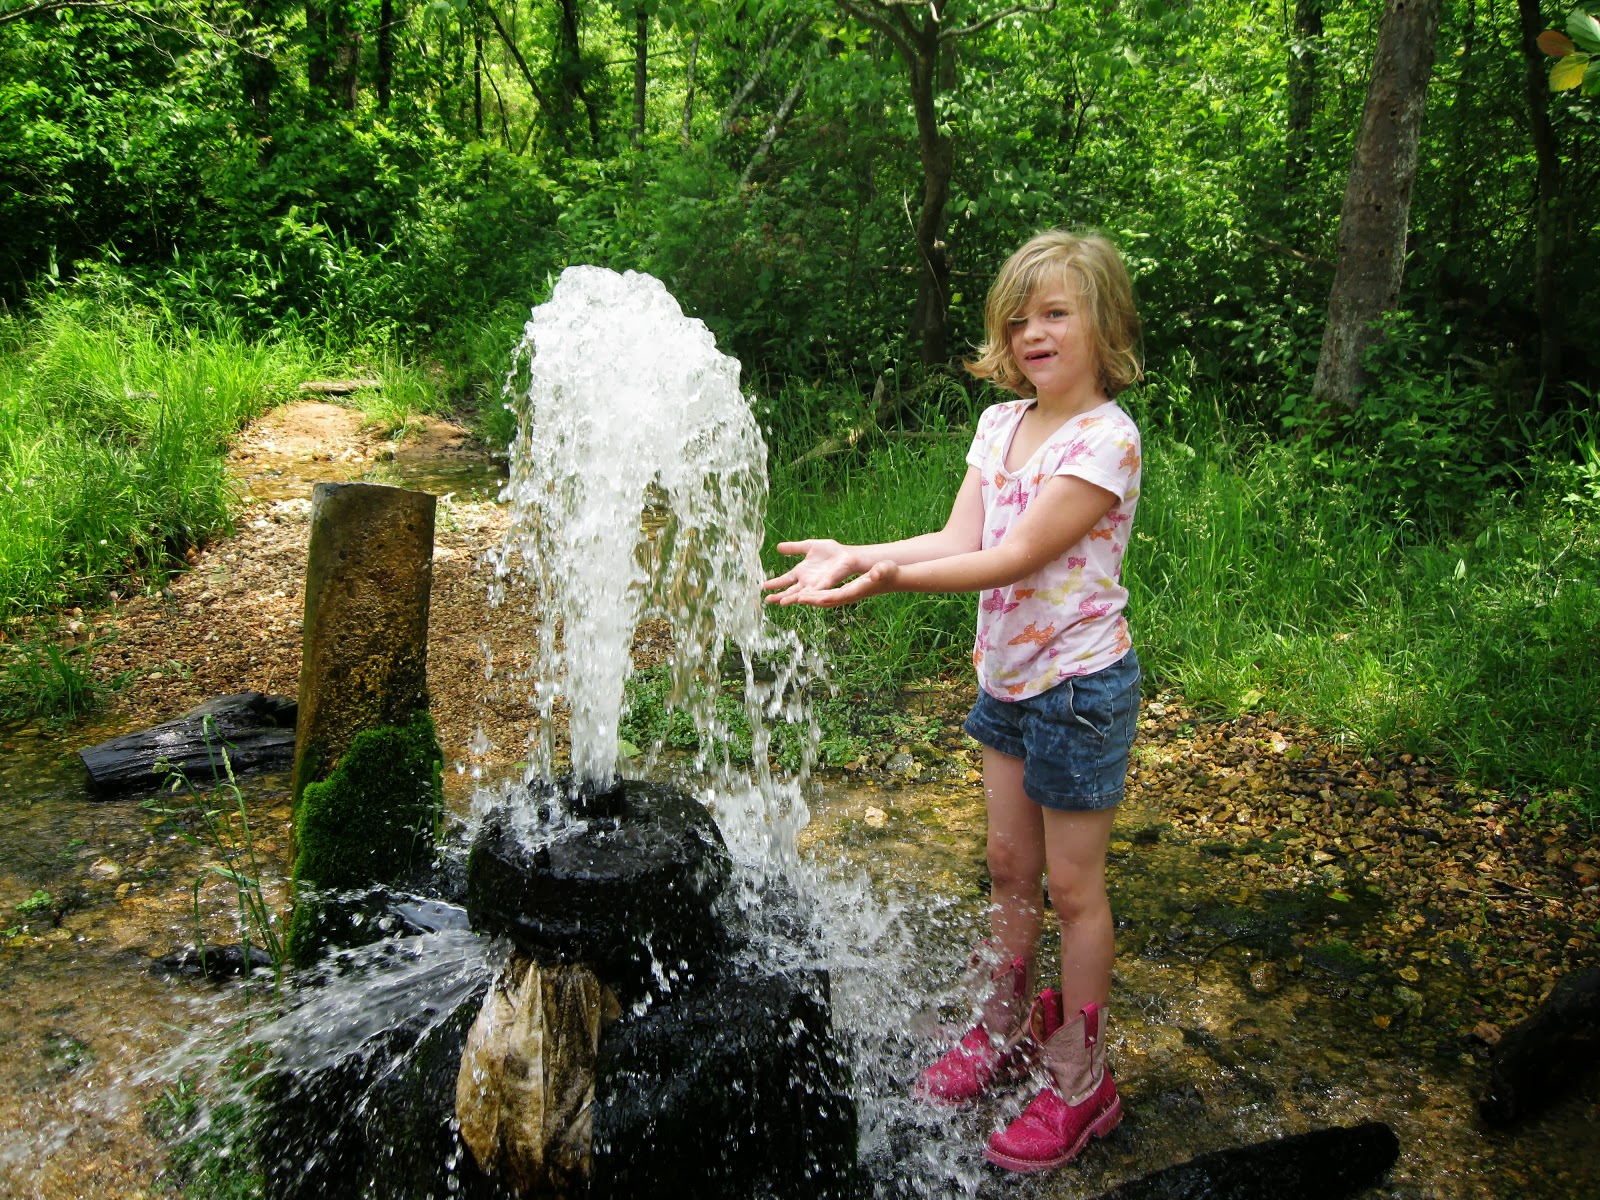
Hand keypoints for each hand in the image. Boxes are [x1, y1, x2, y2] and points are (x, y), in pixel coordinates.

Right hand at [762, 539, 857, 603]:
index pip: (784, 579)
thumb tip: (778, 547)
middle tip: (766, 600)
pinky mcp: (824, 585)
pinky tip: (799, 598)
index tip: (762, 586)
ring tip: (781, 602)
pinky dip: (806, 596)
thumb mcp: (808, 546)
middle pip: (789, 591)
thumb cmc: (831, 552)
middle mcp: (806, 581)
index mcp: (801, 572)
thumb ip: (794, 548)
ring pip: (800, 594)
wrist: (847, 555)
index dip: (774, 583)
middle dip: (778, 595)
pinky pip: (814, 592)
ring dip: (791, 599)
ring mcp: (815, 585)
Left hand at [765, 557, 899, 607]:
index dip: (815, 598)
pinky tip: (794, 592)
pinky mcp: (838, 591)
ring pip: (815, 599)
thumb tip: (877, 573)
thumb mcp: (885, 571)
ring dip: (798, 599)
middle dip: (799, 602)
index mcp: (851, 594)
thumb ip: (880, 572)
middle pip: (817, 601)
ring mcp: (839, 595)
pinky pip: (818, 594)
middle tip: (779, 601)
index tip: (800, 598)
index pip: (830, 598)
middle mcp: (843, 597)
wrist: (889, 578)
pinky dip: (805, 594)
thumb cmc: (888, 574)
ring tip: (778, 600)